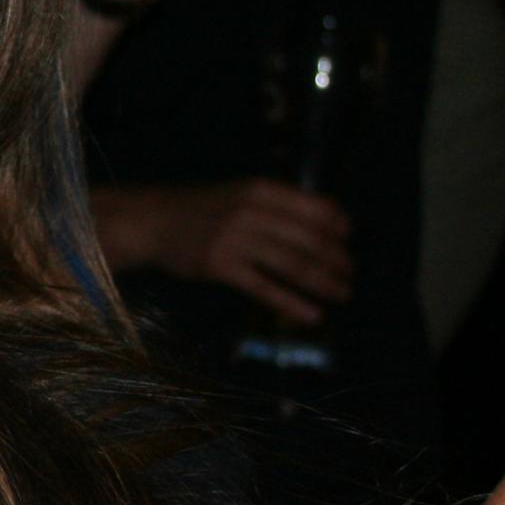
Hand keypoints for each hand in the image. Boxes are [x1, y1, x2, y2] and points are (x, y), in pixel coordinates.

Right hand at [120, 179, 353, 323]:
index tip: (349, 240)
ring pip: (291, 264)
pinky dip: (292, 303)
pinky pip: (264, 289)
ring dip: (323, 282)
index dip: (337, 225)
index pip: (313, 207)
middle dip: (336, 260)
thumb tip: (326, 221)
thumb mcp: (240, 193)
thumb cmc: (202, 208)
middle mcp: (251, 211)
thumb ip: (277, 205)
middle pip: (308, 239)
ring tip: (342, 294)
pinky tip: (311, 315)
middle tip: (350, 275)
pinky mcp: (220, 267)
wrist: (153, 221)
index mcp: (261, 190)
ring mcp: (235, 240)